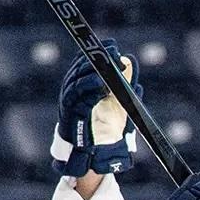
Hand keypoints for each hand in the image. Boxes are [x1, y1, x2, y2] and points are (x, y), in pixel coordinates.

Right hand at [52, 41, 141, 176]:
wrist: (97, 153)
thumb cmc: (106, 127)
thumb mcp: (119, 102)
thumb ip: (123, 84)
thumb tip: (130, 62)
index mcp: (79, 87)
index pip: (82, 64)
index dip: (95, 53)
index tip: (111, 46)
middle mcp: (70, 93)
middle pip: (79, 70)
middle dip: (96, 60)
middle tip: (112, 54)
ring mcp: (69, 105)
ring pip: (76, 83)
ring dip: (93, 73)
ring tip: (108, 67)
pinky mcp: (72, 117)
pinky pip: (78, 100)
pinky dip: (90, 91)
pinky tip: (102, 85)